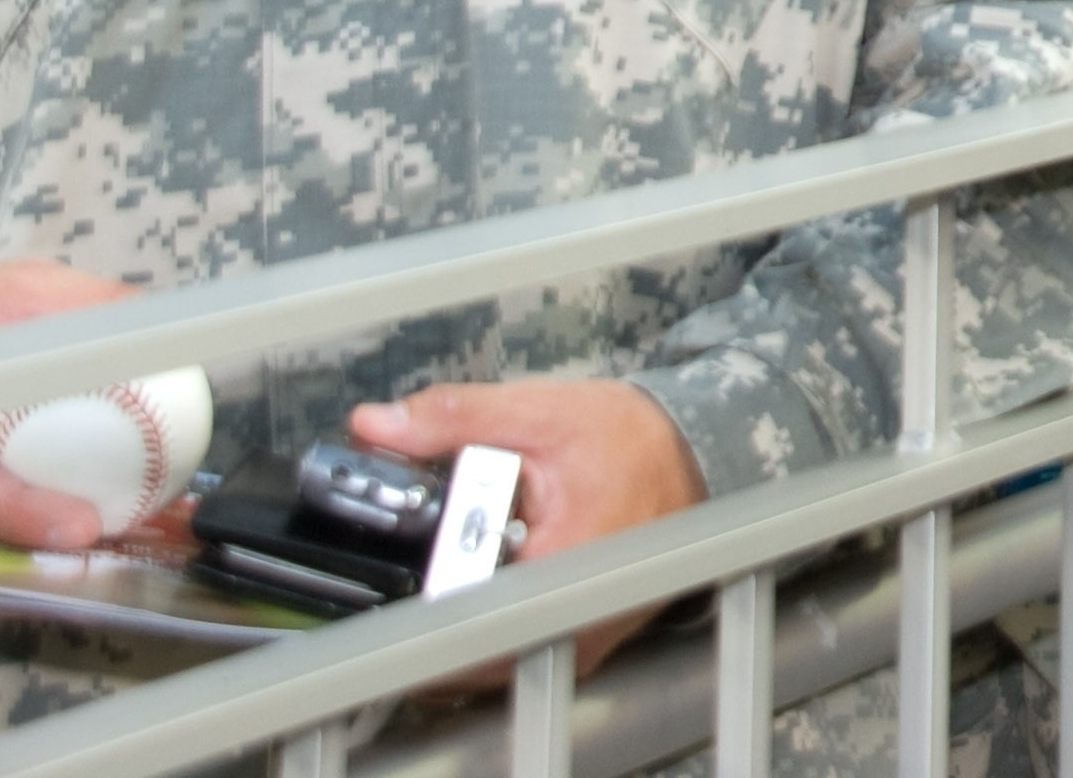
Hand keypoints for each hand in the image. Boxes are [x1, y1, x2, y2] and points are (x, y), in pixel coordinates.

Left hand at [350, 380, 705, 674]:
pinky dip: (484, 622)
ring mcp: (575, 641)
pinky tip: (481, 582)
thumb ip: (454, 418)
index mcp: (558, 566)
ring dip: (451, 619)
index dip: (405, 585)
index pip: (451, 608)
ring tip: (450, 566)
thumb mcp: (541, 413)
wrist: (695, 456)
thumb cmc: (635, 441)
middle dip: (423, 604)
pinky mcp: (577, 644)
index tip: (387, 557)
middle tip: (415, 559)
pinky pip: (508, 654)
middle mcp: (570, 621)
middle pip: (457, 643)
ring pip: (479, 660)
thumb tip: (377, 425)